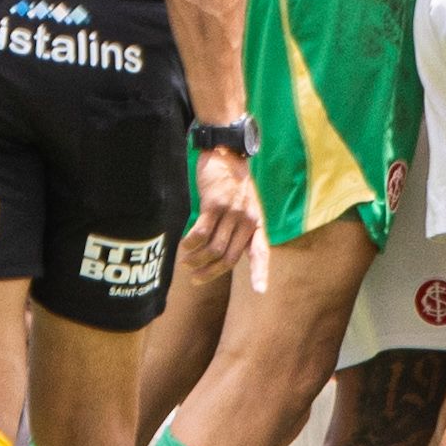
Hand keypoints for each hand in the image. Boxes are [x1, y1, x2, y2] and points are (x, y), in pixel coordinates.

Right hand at [182, 143, 262, 288]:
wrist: (227, 153)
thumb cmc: (232, 182)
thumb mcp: (245, 205)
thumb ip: (239, 228)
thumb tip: (222, 254)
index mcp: (256, 223)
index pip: (262, 253)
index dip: (260, 273)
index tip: (260, 292)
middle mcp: (247, 220)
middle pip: (229, 257)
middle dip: (211, 272)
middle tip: (196, 278)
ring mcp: (232, 212)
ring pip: (213, 248)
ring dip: (197, 259)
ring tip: (186, 262)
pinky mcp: (215, 205)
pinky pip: (201, 233)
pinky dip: (191, 243)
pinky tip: (184, 246)